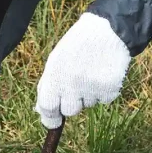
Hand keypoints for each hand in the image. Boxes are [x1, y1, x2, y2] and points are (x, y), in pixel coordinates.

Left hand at [35, 12, 130, 128]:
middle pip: (70, 111)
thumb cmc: (78, 46)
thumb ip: (47, 86)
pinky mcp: (110, 88)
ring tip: (92, 72)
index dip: (49, 118)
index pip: (47, 107)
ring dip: (89, 94)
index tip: (54, 122)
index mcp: (55, 74)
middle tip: (78, 85)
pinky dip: (104, 91)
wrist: (109, 30)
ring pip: (88, 105)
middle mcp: (72, 83)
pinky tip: (104, 73)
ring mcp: (92, 87)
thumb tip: (41, 111)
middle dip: (72, 103)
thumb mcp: (56, 60)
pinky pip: (104, 100)